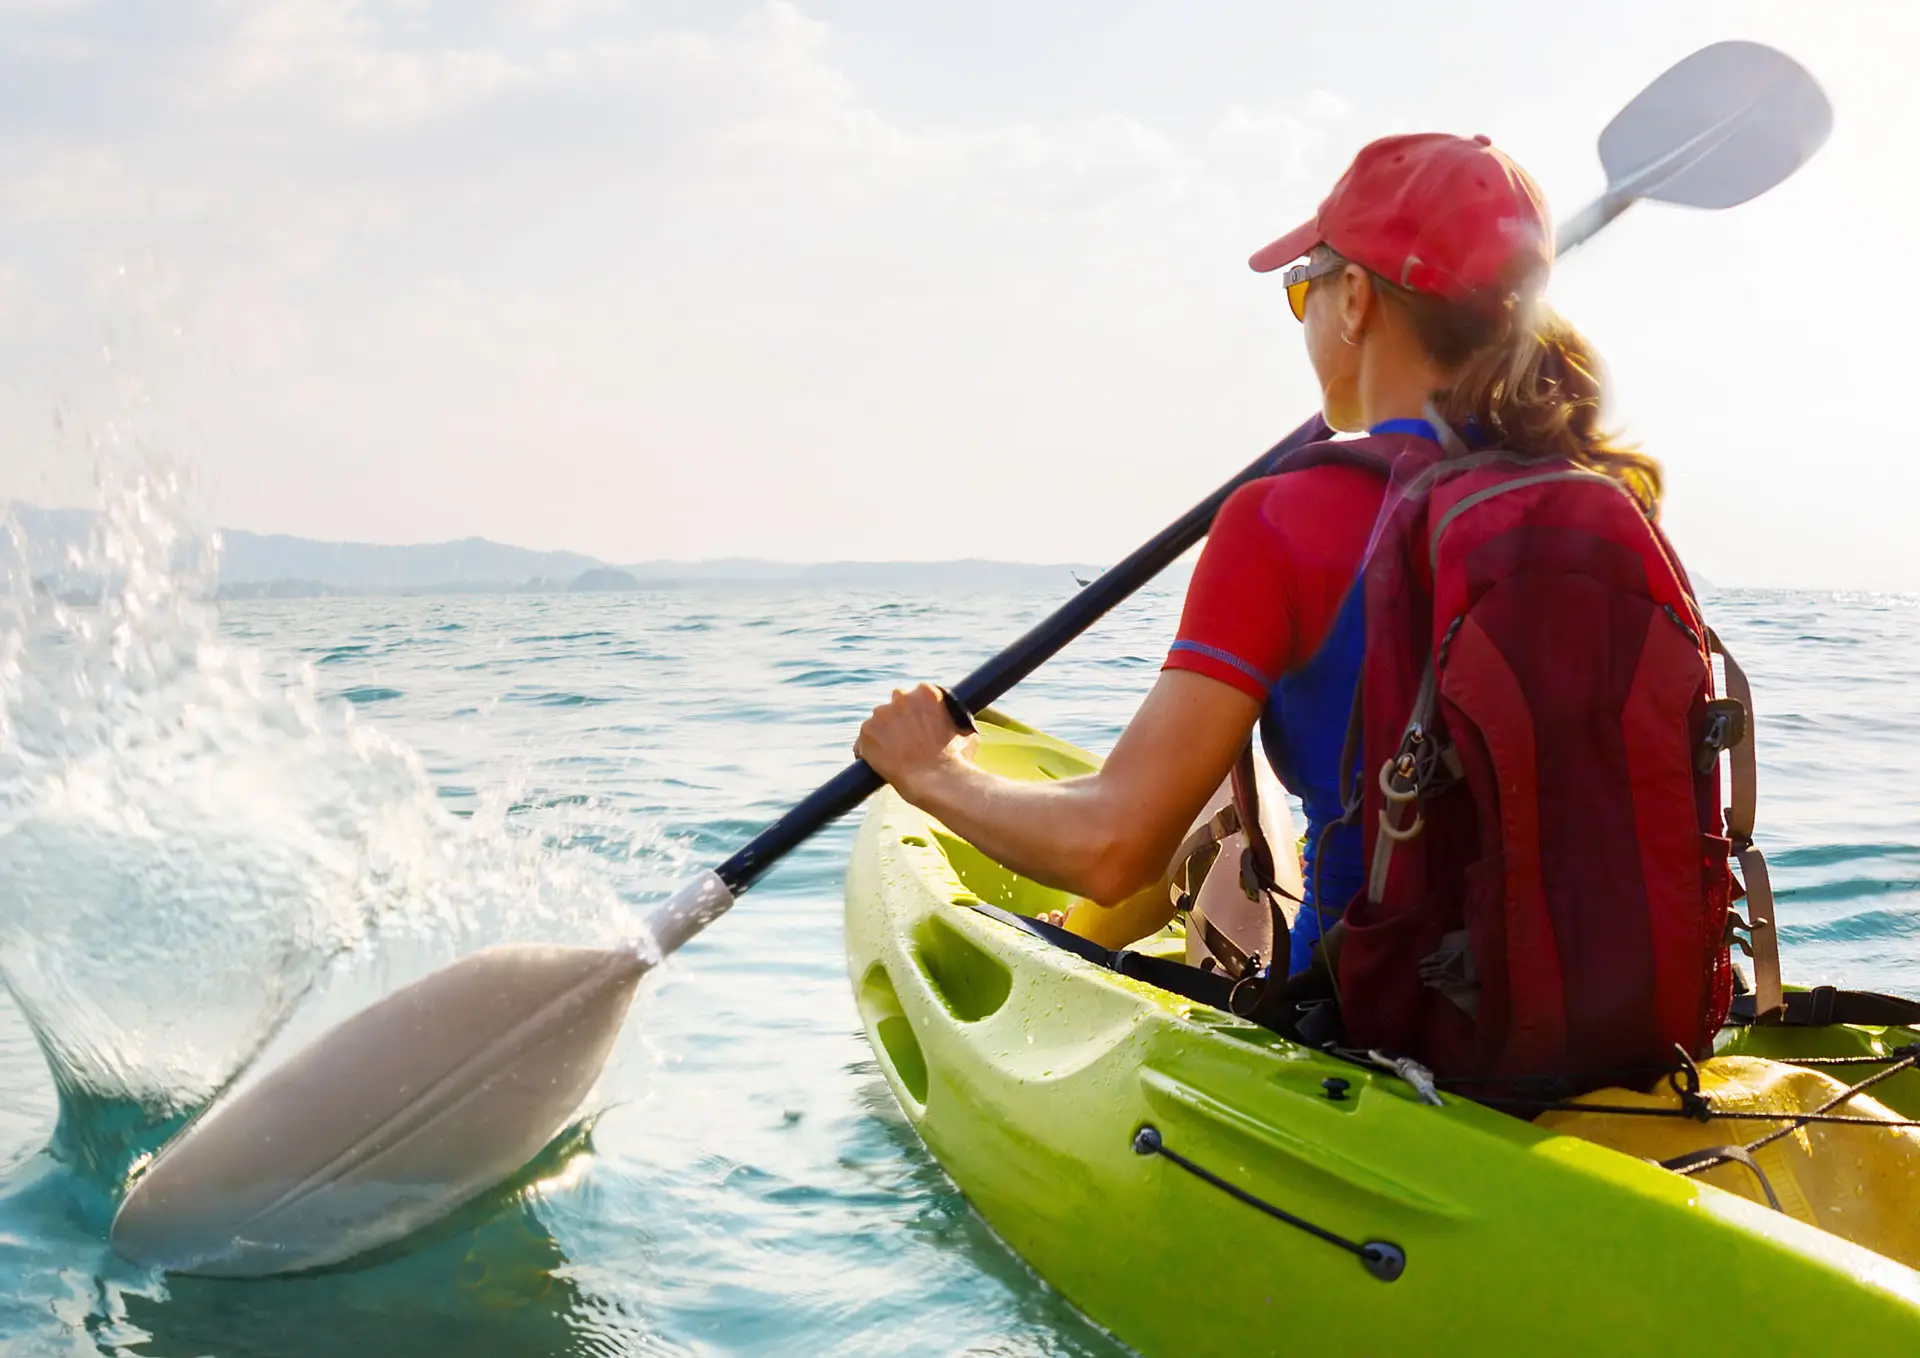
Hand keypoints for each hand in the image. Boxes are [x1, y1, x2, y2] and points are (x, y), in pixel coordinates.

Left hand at [854, 683, 976, 802]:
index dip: (916, 713)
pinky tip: (878, 765)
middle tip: (905, 741)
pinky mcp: (867, 732)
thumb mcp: (965, 731)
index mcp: (926, 692)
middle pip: (894, 705)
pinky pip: (862, 743)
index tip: (918, 727)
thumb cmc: (955, 759)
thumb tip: (952, 724)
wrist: (937, 780)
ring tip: (892, 756)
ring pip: (877, 723)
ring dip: (882, 735)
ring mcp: (881, 714)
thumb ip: (953, 720)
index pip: (915, 696)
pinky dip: (868, 753)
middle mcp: (901, 697)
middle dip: (898, 720)